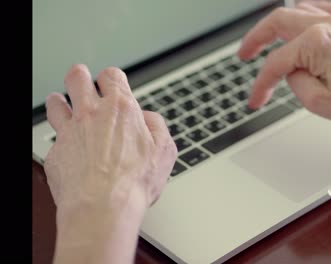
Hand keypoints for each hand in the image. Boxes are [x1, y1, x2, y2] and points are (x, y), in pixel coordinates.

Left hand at [45, 64, 176, 216]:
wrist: (103, 207)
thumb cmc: (135, 182)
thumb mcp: (165, 151)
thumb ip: (157, 127)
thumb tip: (148, 118)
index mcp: (121, 109)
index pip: (112, 75)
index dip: (112, 78)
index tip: (112, 85)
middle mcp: (91, 114)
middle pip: (77, 77)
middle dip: (79, 76)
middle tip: (81, 80)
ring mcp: (69, 132)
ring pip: (55, 102)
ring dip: (60, 101)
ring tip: (62, 105)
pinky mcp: (55, 153)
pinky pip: (54, 140)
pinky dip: (60, 142)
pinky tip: (67, 150)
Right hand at [238, 1, 330, 127]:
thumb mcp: (318, 102)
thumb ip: (294, 82)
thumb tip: (290, 72)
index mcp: (317, 43)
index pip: (276, 62)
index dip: (260, 83)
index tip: (255, 98)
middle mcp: (328, 24)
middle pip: (278, 22)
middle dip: (255, 39)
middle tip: (244, 54)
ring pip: (297, 11)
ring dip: (278, 26)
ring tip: (268, 42)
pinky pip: (320, 9)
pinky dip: (304, 16)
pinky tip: (299, 27)